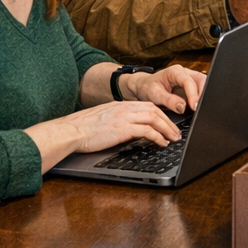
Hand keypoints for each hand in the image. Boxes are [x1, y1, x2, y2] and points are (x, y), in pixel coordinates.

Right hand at [27, 101, 181, 169]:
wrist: (70, 131)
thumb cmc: (83, 129)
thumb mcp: (104, 119)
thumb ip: (119, 120)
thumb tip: (131, 130)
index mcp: (121, 105)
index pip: (148, 105)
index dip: (161, 114)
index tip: (169, 122)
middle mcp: (125, 108)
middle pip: (155, 111)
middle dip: (169, 121)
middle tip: (177, 132)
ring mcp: (124, 117)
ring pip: (154, 119)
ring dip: (167, 129)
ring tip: (174, 138)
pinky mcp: (123, 128)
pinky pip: (147, 131)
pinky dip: (158, 136)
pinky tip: (162, 143)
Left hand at [121, 64, 206, 113]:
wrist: (144, 87)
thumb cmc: (147, 88)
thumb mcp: (155, 95)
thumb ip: (169, 101)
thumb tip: (182, 107)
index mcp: (175, 71)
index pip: (188, 81)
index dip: (193, 94)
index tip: (194, 106)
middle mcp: (184, 73)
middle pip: (201, 80)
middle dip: (202, 94)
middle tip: (199, 109)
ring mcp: (189, 78)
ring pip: (203, 84)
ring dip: (203, 96)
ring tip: (199, 109)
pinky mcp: (191, 86)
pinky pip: (200, 90)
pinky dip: (201, 98)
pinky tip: (197, 107)